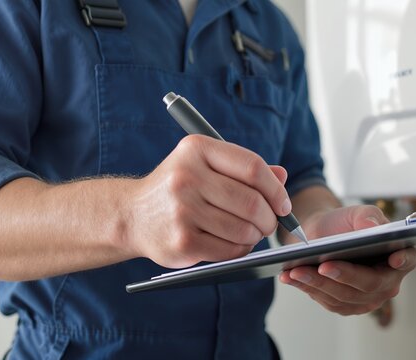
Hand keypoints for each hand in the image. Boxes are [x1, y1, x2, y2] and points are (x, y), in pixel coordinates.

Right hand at [124, 135, 289, 267]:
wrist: (131, 215)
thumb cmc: (177, 188)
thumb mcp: (204, 165)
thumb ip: (242, 169)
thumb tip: (281, 176)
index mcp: (196, 149)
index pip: (252, 167)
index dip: (276, 189)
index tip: (283, 203)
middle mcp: (187, 177)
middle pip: (251, 202)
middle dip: (269, 217)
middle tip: (270, 223)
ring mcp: (182, 211)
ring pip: (243, 229)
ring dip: (256, 235)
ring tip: (251, 232)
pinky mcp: (182, 242)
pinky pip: (229, 250)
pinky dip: (241, 250)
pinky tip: (235, 243)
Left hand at [279, 205, 415, 314]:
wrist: (320, 237)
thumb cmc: (343, 224)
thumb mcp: (355, 213)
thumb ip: (367, 216)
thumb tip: (372, 228)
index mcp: (398, 255)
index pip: (408, 259)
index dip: (404, 260)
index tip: (394, 258)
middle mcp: (387, 282)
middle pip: (369, 284)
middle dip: (344, 275)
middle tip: (323, 265)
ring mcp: (367, 298)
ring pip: (344, 296)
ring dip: (318, 283)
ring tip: (296, 271)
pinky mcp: (345, 306)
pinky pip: (327, 301)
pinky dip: (307, 288)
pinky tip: (290, 277)